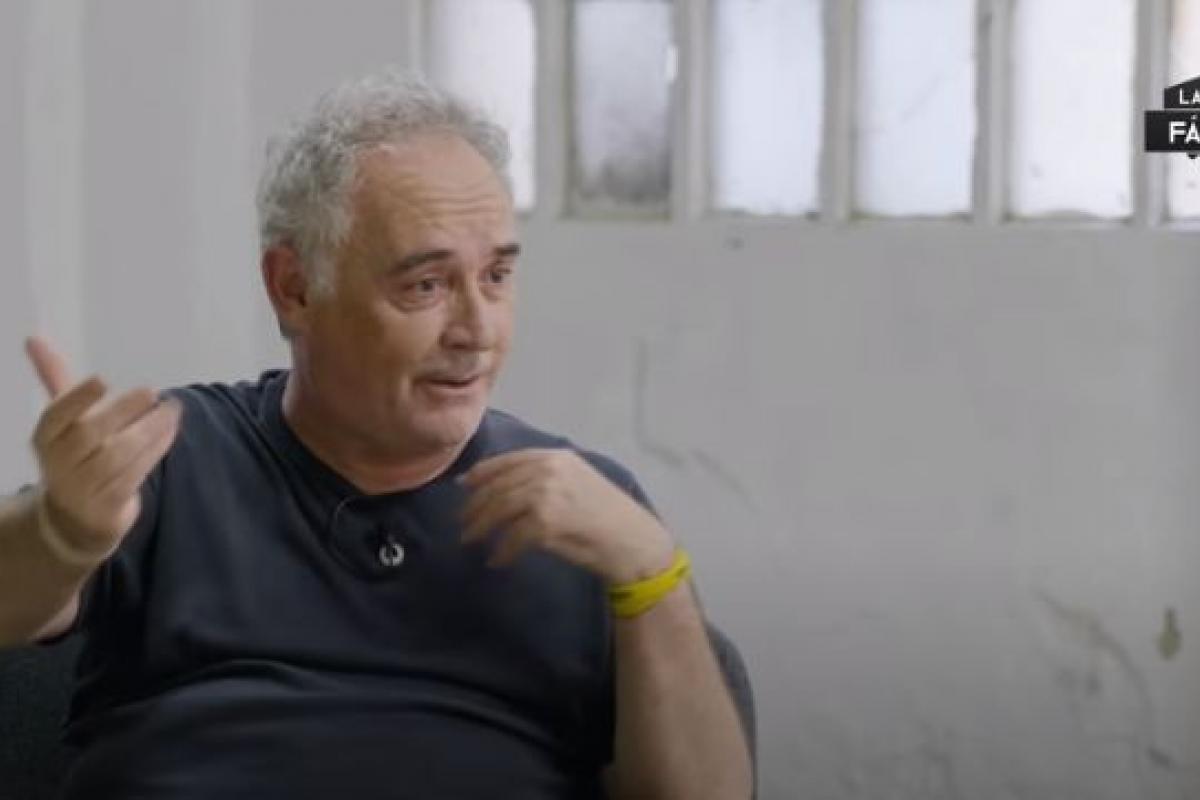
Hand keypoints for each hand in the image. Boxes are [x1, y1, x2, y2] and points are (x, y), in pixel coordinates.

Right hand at [25, 336, 180, 562]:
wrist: (75, 516)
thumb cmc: (73, 453)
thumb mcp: (62, 420)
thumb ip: (54, 379)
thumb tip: (34, 338)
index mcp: (46, 437)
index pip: (56, 416)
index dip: (76, 398)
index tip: (101, 379)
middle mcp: (59, 463)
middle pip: (90, 435)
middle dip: (122, 411)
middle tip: (151, 391)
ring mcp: (83, 487)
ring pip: (117, 456)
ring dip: (148, 430)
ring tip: (172, 410)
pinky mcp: (108, 505)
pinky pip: (135, 475)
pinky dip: (155, 451)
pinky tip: (171, 432)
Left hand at [459, 448, 674, 584]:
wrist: (633, 541)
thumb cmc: (608, 515)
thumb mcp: (578, 482)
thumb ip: (546, 477)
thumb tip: (505, 486)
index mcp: (557, 457)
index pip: (507, 460)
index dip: (481, 474)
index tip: (464, 486)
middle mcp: (550, 470)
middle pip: (499, 486)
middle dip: (476, 506)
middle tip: (463, 523)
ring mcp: (547, 495)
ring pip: (499, 510)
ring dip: (481, 528)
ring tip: (471, 541)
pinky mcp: (546, 523)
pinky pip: (512, 538)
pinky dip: (502, 551)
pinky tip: (497, 560)